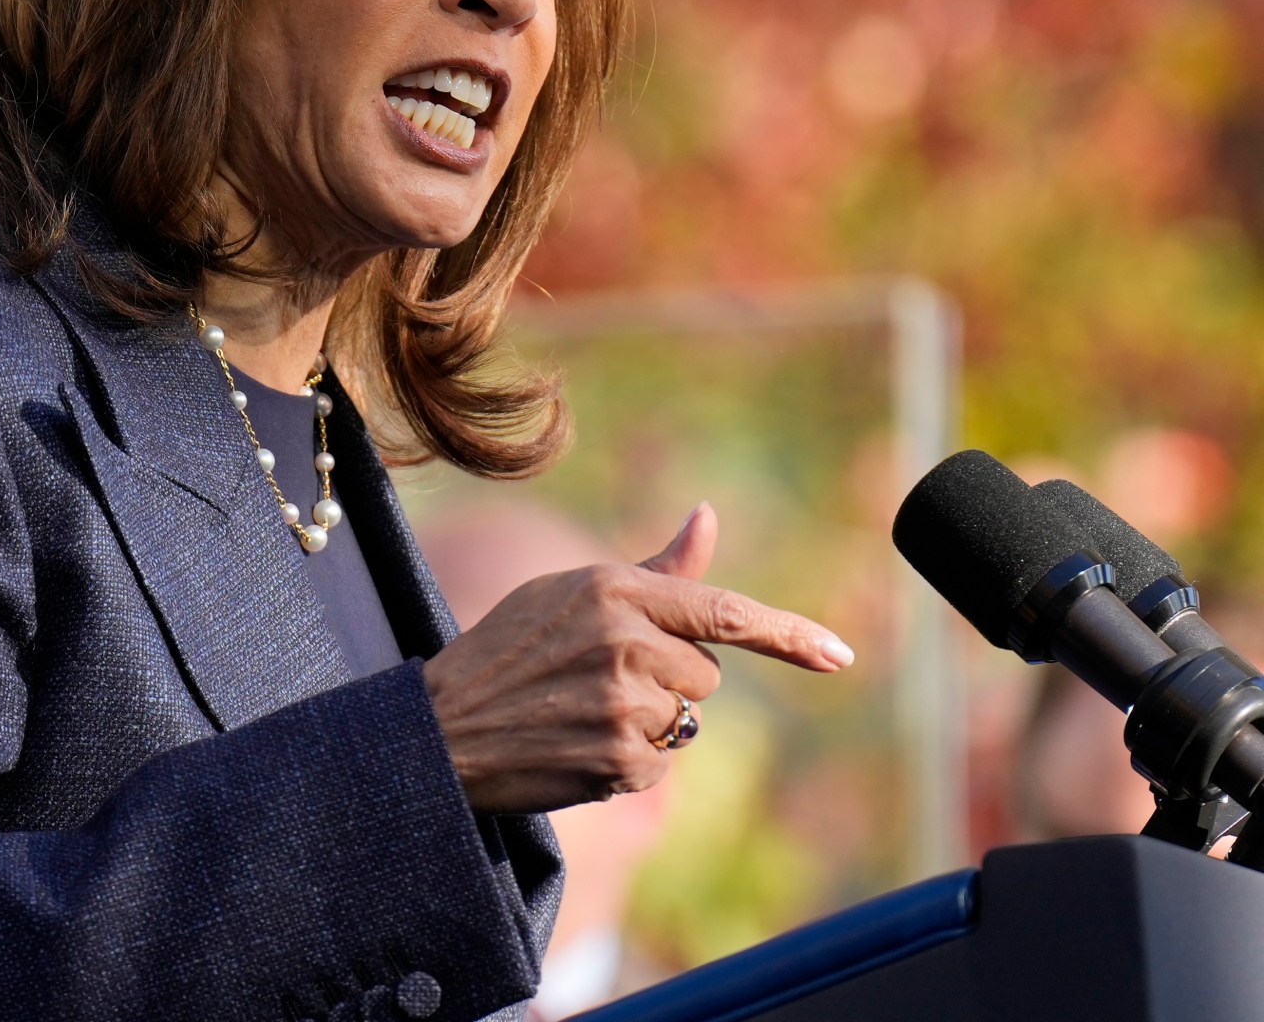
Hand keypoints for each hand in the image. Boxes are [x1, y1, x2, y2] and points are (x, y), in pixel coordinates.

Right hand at [421, 503, 852, 813]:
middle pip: (707, 673)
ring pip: (685, 720)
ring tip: (578, 711)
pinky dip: (629, 762)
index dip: (790, 636)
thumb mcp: (572, 593)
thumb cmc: (509, 649)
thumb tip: (708, 515)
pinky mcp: (622, 761)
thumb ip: (655, 570)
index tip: (839, 657)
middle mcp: (626, 642)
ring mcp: (626, 705)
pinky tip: (576, 744)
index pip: (726, 612)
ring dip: (648, 721)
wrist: (440, 727)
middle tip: (594, 678)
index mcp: (615, 589)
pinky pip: (663, 765)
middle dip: (667, 679)